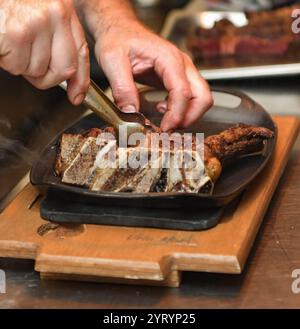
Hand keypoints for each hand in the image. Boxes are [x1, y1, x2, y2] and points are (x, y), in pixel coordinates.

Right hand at [0, 0, 89, 104]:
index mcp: (65, 9)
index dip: (81, 80)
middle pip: (64, 69)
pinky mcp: (18, 34)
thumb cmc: (11, 5)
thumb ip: (59, 42)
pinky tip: (4, 43)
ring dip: (22, 65)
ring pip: (38, 71)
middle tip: (29, 64)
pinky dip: (7, 61)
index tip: (77, 95)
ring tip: (13, 44)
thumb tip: (71, 78)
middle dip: (46, 77)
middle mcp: (56, 14)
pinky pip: (18, 67)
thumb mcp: (43, 16)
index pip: (81, 52)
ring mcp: (38, 23)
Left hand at [94, 21, 212, 130]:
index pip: (182, 91)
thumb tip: (131, 113)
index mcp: (168, 58)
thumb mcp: (112, 60)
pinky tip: (163, 108)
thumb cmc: (118, 38)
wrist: (119, 29)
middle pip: (202, 97)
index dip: (176, 114)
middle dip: (189, 118)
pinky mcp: (177, 77)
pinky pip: (190, 97)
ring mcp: (182, 71)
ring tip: (165, 121)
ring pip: (200, 98)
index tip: (163, 128)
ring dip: (187, 115)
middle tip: (168, 129)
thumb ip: (122, 87)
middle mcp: (181, 64)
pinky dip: (182, 109)